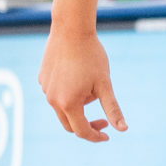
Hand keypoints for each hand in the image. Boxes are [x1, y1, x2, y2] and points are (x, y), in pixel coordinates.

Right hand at [39, 25, 125, 143]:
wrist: (71, 28)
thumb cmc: (91, 56)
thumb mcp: (104, 84)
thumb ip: (112, 109)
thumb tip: (123, 129)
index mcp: (68, 104)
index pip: (82, 131)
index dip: (96, 136)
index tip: (108, 134)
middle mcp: (52, 100)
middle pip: (69, 124)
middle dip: (87, 124)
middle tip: (103, 119)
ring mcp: (45, 89)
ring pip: (62, 108)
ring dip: (78, 106)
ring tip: (91, 85)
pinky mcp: (42, 78)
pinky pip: (55, 94)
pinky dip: (68, 94)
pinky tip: (78, 77)